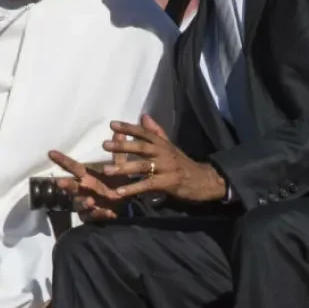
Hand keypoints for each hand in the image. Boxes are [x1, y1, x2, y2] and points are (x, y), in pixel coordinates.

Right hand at [48, 132, 133, 220]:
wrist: (124, 206)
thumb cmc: (115, 184)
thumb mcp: (119, 168)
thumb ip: (117, 154)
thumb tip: (120, 133)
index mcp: (87, 176)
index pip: (73, 167)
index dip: (62, 160)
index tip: (51, 153)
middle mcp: (83, 189)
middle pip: (72, 186)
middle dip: (66, 184)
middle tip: (60, 182)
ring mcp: (86, 203)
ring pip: (79, 204)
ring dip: (83, 202)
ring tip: (90, 201)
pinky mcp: (92, 216)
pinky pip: (92, 216)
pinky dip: (98, 214)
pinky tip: (105, 212)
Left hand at [103, 115, 227, 202]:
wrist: (204, 180)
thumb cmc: (182, 163)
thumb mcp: (170, 146)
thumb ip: (156, 132)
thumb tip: (144, 116)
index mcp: (162, 144)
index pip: (144, 133)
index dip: (128, 128)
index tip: (112, 124)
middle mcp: (163, 153)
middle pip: (141, 148)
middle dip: (122, 146)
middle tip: (105, 145)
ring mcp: (165, 168)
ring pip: (142, 167)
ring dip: (124, 168)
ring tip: (106, 169)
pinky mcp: (167, 183)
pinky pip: (147, 185)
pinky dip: (133, 188)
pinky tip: (119, 191)